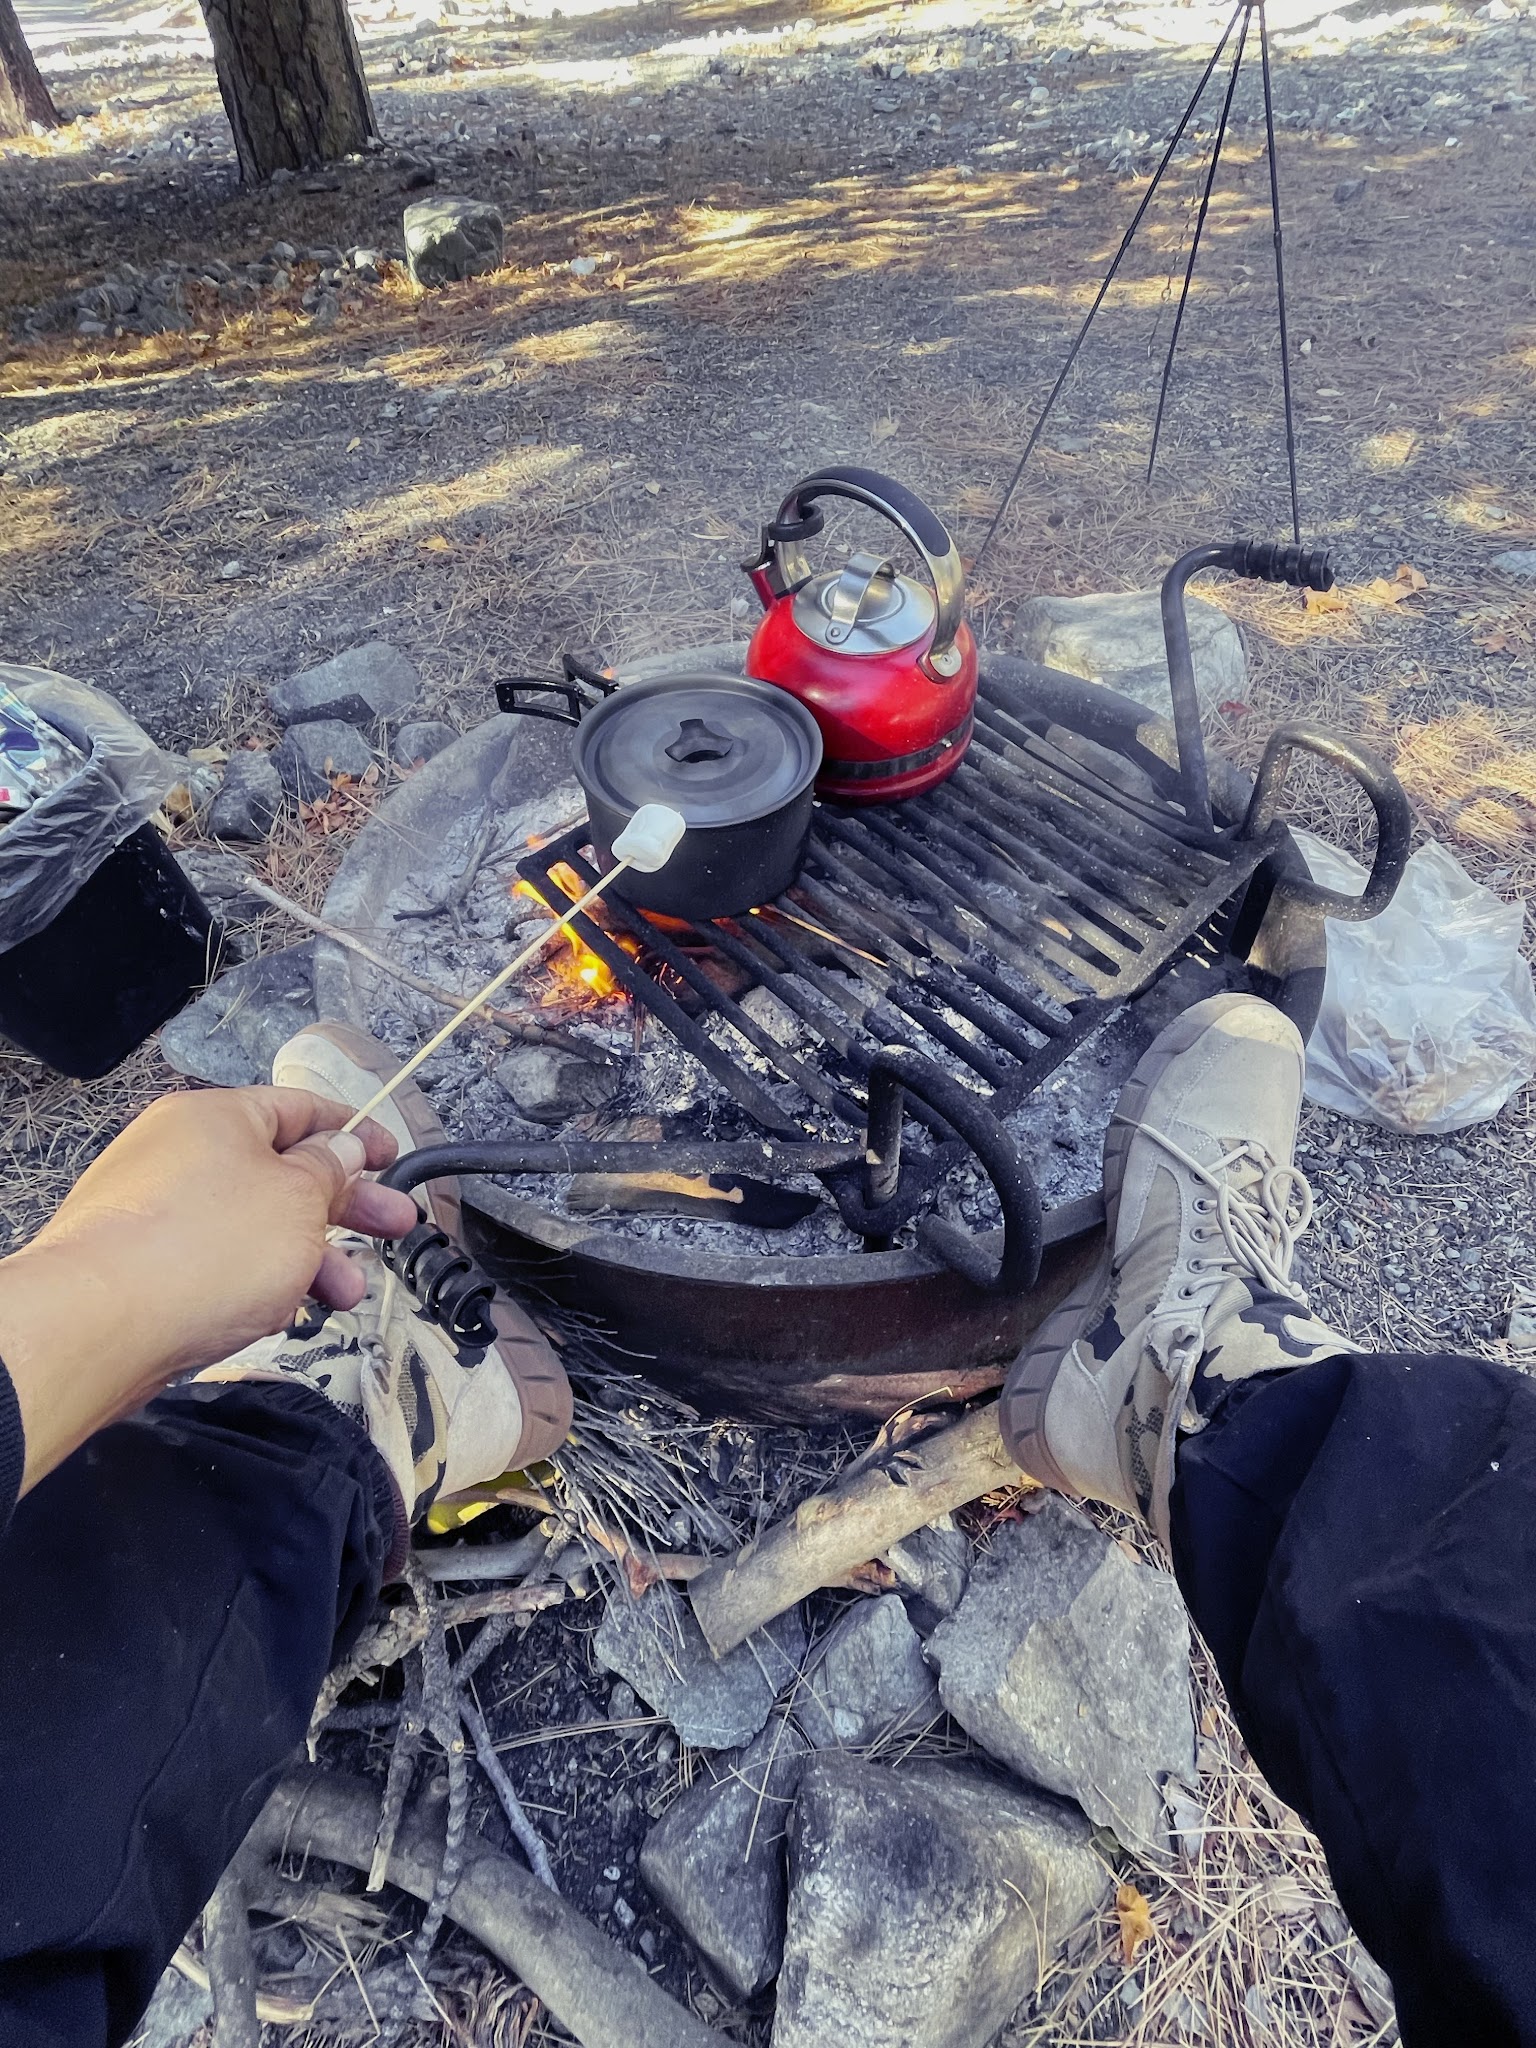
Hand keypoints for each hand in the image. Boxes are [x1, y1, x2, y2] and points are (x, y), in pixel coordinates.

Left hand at [0, 1087, 421, 1494]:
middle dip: (346, 1206)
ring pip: (254, 1225)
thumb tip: (343, 1147)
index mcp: (217, 1117)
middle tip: (396, 1228)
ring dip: (310, 1258)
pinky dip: (258, 1281)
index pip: (300, 1108)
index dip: (356, 1132)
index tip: (394, 1157)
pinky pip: (218, 1263)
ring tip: (345, 1295)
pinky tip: (280, 1313)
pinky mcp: (143, 1266)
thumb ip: (331, 1170)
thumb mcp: (298, 1200)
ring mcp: (157, 1211)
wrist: (98, 1327)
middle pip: (283, 1171)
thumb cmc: (207, 1248)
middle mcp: (181, 1153)